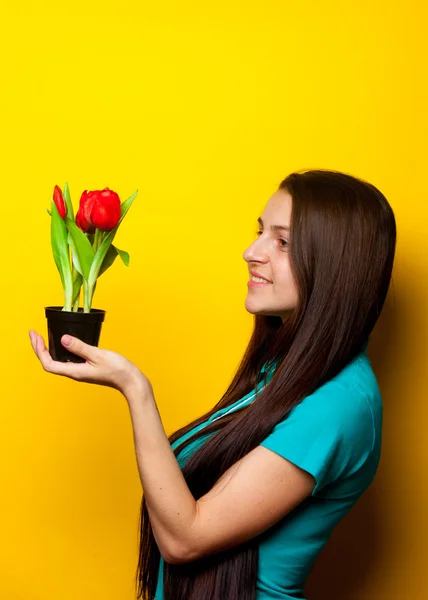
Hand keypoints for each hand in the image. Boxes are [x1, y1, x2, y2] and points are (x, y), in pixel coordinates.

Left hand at [28, 330, 149, 395]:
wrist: (130, 381)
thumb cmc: (117, 370)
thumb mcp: (98, 355)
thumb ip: (80, 347)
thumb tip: (63, 339)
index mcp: (74, 371)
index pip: (48, 363)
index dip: (39, 350)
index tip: (35, 335)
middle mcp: (74, 373)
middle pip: (49, 362)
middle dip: (39, 348)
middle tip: (35, 333)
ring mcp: (80, 371)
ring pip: (58, 361)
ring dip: (48, 349)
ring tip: (44, 337)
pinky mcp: (86, 368)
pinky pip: (68, 360)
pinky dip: (61, 350)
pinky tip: (64, 343)